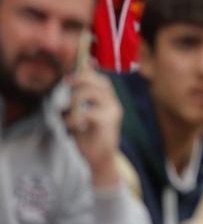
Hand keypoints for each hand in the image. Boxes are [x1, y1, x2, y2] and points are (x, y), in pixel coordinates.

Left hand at [67, 70, 121, 188]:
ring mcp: (113, 111)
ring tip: (66, 108)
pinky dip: (75, 116)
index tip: (76, 64)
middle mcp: (114, 103)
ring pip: (96, 93)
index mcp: (108, 100)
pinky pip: (90, 112)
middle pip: (101, 82)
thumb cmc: (89, 138)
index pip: (101, 79)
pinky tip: (70, 124)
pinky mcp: (109, 122)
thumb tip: (68, 85)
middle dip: (82, 77)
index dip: (89, 70)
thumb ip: (76, 102)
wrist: (100, 160)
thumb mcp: (80, 116)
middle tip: (66, 80)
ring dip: (76, 97)